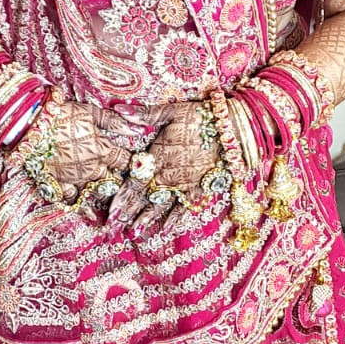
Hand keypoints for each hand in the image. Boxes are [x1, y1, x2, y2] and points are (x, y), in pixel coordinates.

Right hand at [47, 93, 130, 196]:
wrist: (26, 123)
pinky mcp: (55, 184)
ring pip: (94, 192)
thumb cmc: (59, 113)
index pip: (124, 161)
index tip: (132, 160)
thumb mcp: (89, 112)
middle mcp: (90, 169)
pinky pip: (70, 200)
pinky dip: (77, 200)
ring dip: (99, 190)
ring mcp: (73, 179)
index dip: (130, 161)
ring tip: (100, 186)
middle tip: (116, 173)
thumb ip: (115, 122)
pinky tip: (82, 202)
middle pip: (112, 180)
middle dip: (116, 177)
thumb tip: (139, 130)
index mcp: (101, 151)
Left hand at [105, 100, 219, 237]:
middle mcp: (169, 174)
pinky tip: (165, 230)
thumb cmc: (203, 116)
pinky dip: (175, 219)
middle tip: (113, 230)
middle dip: (127, 214)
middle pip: (143, 198)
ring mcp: (184, 184)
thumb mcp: (171, 111)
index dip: (120, 198)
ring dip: (146, 220)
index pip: (134, 182)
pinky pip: (185, 207)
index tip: (109, 213)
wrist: (235, 129)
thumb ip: (144, 115)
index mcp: (158, 156)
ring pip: (161, 206)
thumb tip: (118, 109)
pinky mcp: (200, 188)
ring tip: (134, 234)